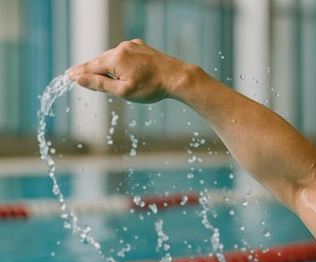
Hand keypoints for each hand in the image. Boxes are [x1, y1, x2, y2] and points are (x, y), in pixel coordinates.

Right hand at [67, 39, 189, 102]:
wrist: (178, 78)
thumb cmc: (151, 88)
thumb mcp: (123, 91)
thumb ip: (100, 84)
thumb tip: (79, 79)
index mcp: (115, 58)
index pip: (91, 67)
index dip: (79, 73)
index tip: (68, 76)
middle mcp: (121, 48)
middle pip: (100, 61)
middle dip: (91, 70)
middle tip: (77, 76)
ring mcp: (132, 45)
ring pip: (112, 57)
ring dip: (107, 67)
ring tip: (101, 77)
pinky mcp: (141, 46)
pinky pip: (124, 54)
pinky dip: (119, 62)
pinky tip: (121, 70)